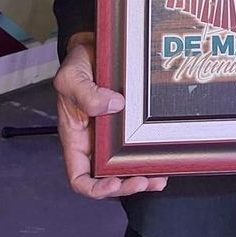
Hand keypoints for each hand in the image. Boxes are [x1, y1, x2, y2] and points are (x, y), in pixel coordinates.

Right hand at [53, 37, 167, 199]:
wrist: (94, 47)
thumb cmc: (77, 65)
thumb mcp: (71, 77)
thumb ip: (87, 94)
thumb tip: (114, 105)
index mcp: (75, 139)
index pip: (80, 178)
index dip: (95, 189)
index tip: (113, 183)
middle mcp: (94, 143)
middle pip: (107, 179)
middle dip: (126, 186)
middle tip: (144, 180)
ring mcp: (112, 136)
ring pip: (126, 168)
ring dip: (143, 177)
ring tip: (159, 178)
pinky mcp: (129, 126)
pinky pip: (139, 147)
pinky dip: (152, 157)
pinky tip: (163, 157)